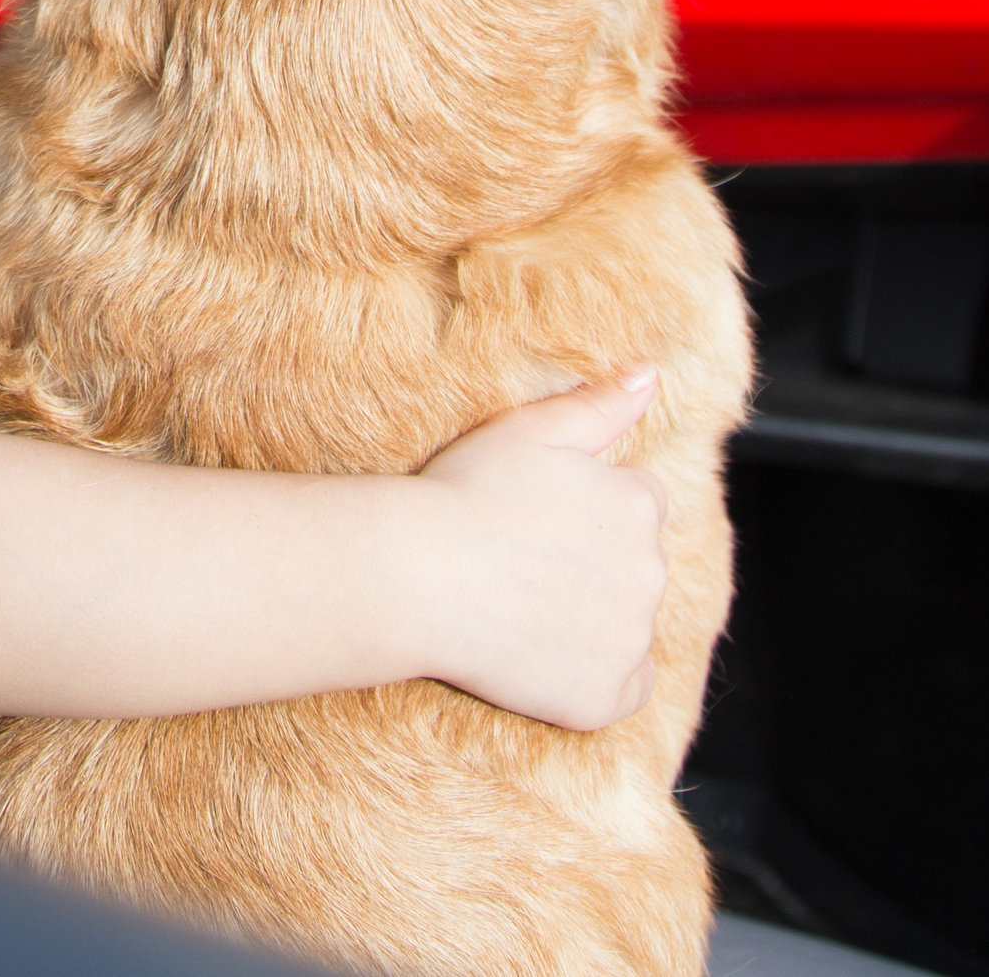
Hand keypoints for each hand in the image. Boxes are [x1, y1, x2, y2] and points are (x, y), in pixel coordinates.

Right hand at [413, 369, 669, 729]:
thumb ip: (601, 403)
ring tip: (517, 603)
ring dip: (591, 616)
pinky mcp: (605, 694)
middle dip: (592, 562)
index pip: (636, 503)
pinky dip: (593, 676)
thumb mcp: (530, 429)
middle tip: (519, 560)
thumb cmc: (464, 491)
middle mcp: (650, 572)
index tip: (534, 516)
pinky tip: (540, 654)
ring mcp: (630, 637)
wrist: (417, 572)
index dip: (583, 509)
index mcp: (637, 505)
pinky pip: (621, 687)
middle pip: (634, 564)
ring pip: (627, 623)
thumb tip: (652, 376)